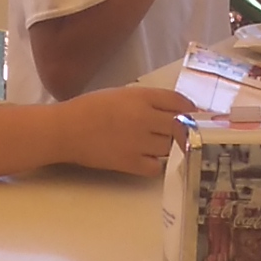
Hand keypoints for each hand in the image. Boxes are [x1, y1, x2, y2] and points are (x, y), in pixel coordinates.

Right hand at [52, 81, 196, 174]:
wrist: (65, 130)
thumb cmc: (90, 108)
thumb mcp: (121, 94)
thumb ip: (148, 100)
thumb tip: (175, 109)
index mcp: (141, 97)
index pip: (179, 101)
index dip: (191, 109)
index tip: (195, 115)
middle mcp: (144, 118)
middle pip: (181, 126)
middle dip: (186, 130)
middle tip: (186, 134)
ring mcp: (139, 142)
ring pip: (170, 147)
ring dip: (171, 147)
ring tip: (163, 145)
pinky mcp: (130, 162)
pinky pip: (157, 167)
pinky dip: (157, 164)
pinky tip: (150, 159)